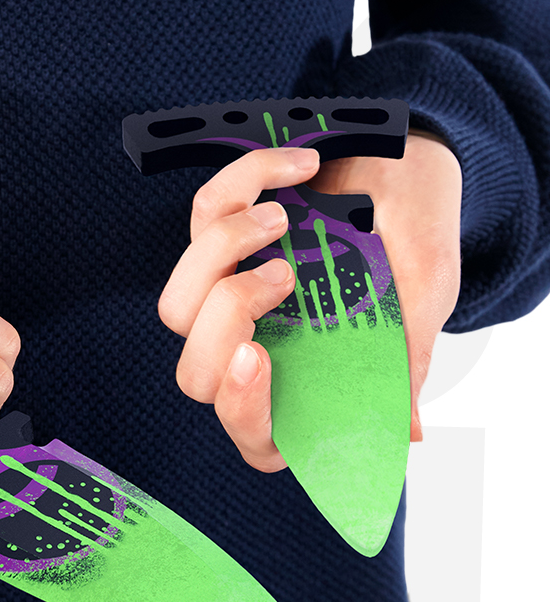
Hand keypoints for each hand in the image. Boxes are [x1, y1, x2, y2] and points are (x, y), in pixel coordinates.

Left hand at [159, 134, 460, 470]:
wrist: (406, 166)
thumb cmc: (415, 241)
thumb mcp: (423, 297)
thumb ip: (405, 358)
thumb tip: (407, 430)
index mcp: (304, 384)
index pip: (256, 435)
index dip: (244, 410)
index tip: (256, 355)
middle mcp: (257, 350)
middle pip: (196, 375)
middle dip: (225, 320)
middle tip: (283, 273)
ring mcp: (228, 300)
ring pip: (178, 304)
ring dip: (221, 250)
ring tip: (284, 218)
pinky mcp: (216, 243)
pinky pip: (203, 220)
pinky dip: (245, 183)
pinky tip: (300, 170)